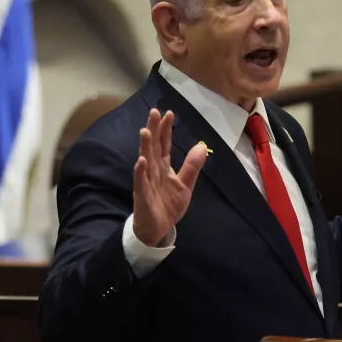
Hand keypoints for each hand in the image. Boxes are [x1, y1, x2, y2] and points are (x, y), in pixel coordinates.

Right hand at [131, 109, 207, 246]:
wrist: (158, 229)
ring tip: (145, 130)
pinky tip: (140, 161)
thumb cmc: (168, 205)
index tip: (168, 113)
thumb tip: (201, 146)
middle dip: (153, 130)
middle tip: (154, 112)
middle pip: (153, 147)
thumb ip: (192, 166)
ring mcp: (146, 182)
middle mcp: (153, 171)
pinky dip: (140, 172)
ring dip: (144, 146)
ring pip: (145, 160)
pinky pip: (140, 182)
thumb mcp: (185, 184)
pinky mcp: (142, 196)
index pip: (164, 144)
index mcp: (163, 167)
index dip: (166, 130)